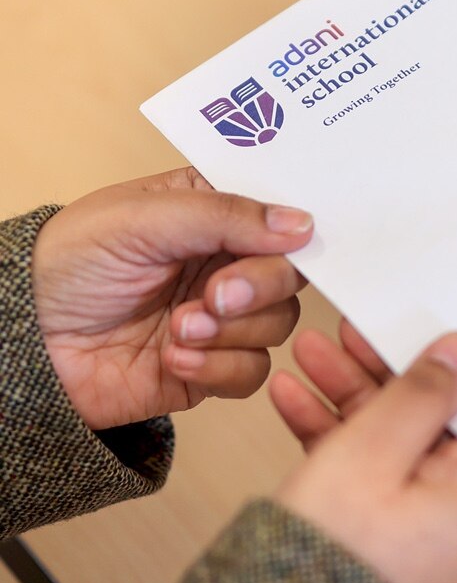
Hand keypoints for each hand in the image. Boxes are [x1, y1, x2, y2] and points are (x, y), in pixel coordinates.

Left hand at [31, 167, 311, 429]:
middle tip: (216, 294)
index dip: (294, 229)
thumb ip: (226, 216)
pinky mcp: (210, 367)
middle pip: (291, 273)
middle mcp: (225, 261)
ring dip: (233, 330)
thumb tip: (302, 225)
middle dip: (260, 286)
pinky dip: (219, 367)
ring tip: (178, 328)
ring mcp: (221, 317)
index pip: (282, 213)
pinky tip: (175, 357)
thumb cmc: (68, 264)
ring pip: (279, 323)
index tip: (292, 240)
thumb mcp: (144, 220)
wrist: (21, 345)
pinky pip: (252, 372)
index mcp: (214, 210)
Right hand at [271, 325, 456, 582]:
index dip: (447, 365)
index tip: (419, 330)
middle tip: (352, 334)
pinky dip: (335, 435)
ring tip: (310, 353)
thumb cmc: (327, 558)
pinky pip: (369, 471)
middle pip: (432, 421)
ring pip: (393, 441)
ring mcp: (423, 529)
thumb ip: (421, 392)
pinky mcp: (384, 534)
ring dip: (348, 394)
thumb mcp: (375, 448)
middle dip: (381, 373)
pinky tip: (294, 397)